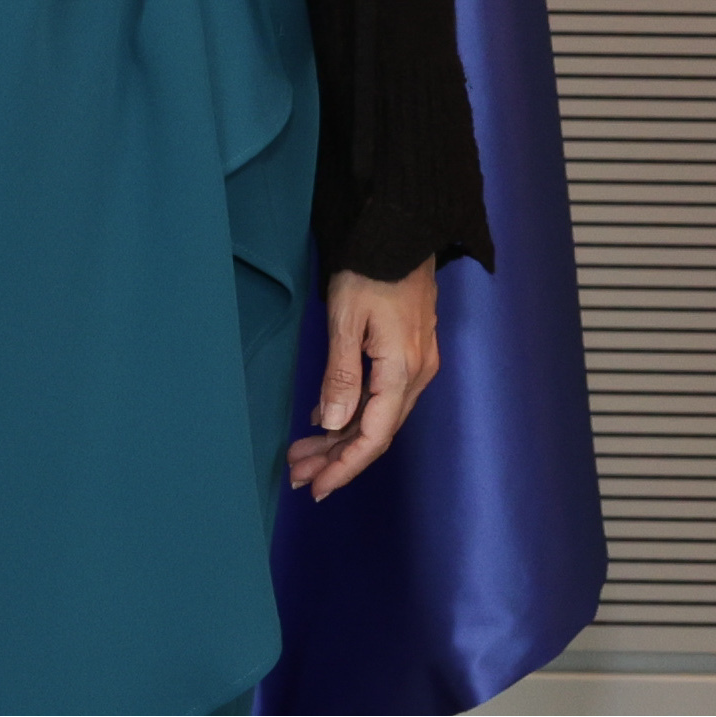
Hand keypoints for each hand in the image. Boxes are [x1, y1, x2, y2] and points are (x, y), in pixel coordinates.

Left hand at [287, 261, 440, 501]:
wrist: (402, 230)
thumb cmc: (371, 271)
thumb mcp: (347, 321)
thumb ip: (341, 376)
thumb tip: (335, 425)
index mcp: (402, 371)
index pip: (374, 436)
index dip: (345, 467)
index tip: (316, 486)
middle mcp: (417, 374)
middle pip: (376, 432)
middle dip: (336, 457)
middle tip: (298, 473)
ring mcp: (418, 363)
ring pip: (378, 417)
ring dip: (342, 438)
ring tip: (304, 452)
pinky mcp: (411, 352)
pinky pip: (383, 398)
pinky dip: (354, 414)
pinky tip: (327, 419)